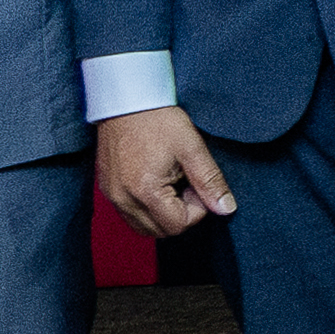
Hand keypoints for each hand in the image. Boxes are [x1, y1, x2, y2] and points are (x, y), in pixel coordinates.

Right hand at [93, 107, 232, 239]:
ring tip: (171, 182)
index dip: (196, 209)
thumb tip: (226, 209)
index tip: (196, 183)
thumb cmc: (159, 120)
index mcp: (144, 191)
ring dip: (164, 213)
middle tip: (185, 182)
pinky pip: (131, 216)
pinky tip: (157, 183)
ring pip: (145, 228)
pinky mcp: (108, 191)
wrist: (126, 102)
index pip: (178, 225)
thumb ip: (210, 181)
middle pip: (161, 231)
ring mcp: (112, 197)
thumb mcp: (192, 147)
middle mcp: (123, 199)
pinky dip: (148, 209)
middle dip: (181, 213)